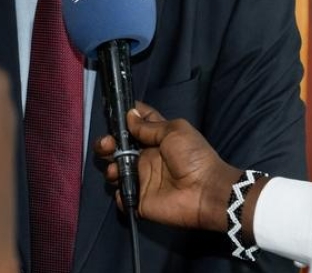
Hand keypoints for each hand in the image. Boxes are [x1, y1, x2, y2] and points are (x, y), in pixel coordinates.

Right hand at [94, 102, 238, 232]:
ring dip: (109, 166)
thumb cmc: (193, 156)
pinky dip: (118, 191)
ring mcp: (141, 179)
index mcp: (155, 139)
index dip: (124, 117)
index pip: (136, 124)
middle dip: (106, 143)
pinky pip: (121, 195)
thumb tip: (130, 115)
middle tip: (107, 144)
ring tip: (115, 169)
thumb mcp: (174, 131)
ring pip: (114, 170)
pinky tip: (123, 185)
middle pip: (117, 148)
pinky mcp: (139, 199)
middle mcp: (145, 157)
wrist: (205, 191)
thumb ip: (149, 126)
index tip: (113, 111)